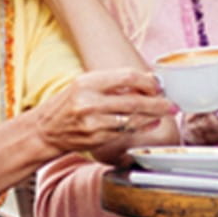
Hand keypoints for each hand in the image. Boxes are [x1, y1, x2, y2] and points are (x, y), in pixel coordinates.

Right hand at [32, 68, 173, 153]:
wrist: (45, 131)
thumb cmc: (67, 104)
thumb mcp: (85, 84)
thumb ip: (112, 83)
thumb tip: (147, 83)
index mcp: (87, 82)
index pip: (127, 76)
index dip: (147, 81)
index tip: (158, 85)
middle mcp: (89, 102)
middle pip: (134, 100)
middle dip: (158, 103)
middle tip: (172, 104)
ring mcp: (94, 123)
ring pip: (133, 119)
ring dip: (153, 116)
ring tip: (165, 112)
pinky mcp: (97, 139)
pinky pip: (125, 132)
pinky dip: (140, 127)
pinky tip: (149, 123)